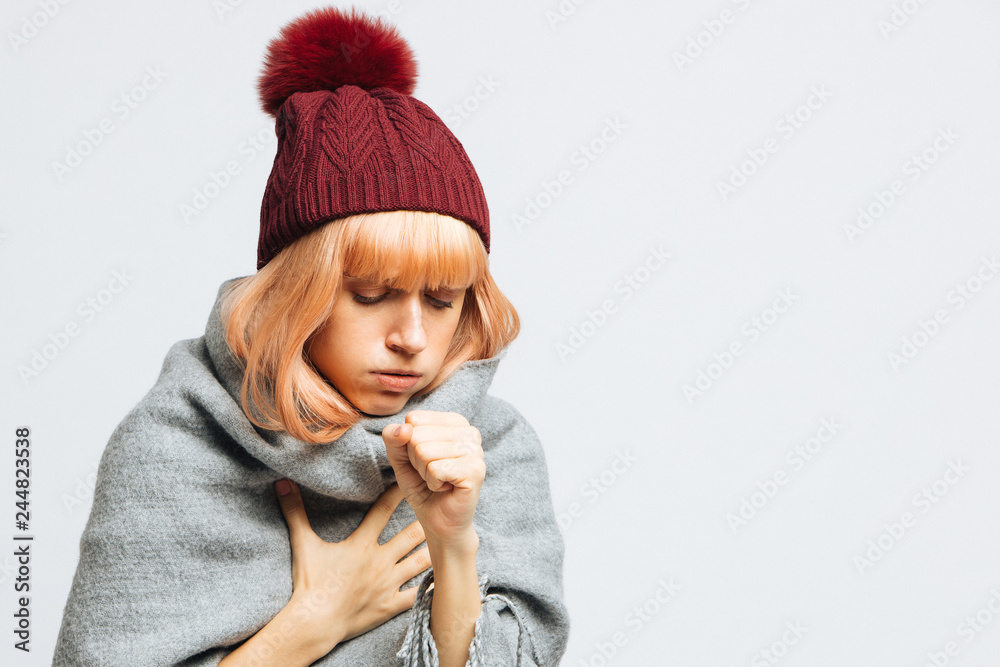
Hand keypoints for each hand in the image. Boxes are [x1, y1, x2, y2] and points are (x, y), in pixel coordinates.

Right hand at [273, 479, 431, 651]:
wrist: (314, 622)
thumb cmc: (309, 583)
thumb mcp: (303, 544)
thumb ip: (294, 512)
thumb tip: (282, 483)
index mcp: (362, 544)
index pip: (382, 511)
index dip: (396, 493)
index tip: (409, 479)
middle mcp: (380, 561)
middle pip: (409, 535)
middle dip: (426, 521)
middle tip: (441, 508)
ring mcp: (388, 584)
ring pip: (418, 562)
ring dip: (433, 550)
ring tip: (448, 540)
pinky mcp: (390, 605)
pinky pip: (415, 595)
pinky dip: (430, 587)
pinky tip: (443, 580)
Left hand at [382, 410, 485, 546]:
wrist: (440, 522)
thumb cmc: (423, 488)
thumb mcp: (401, 460)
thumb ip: (394, 439)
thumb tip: (403, 428)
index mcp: (454, 422)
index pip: (414, 419)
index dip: (409, 444)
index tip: (425, 460)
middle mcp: (469, 431)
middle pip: (417, 435)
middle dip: (416, 461)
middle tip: (433, 474)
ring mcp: (475, 450)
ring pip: (424, 451)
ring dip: (425, 473)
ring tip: (439, 481)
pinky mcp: (475, 471)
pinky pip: (435, 469)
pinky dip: (433, 483)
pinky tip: (446, 488)